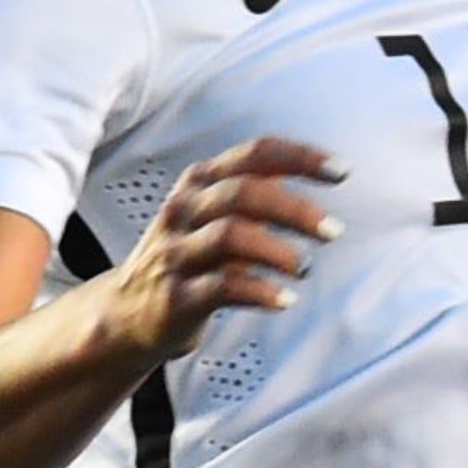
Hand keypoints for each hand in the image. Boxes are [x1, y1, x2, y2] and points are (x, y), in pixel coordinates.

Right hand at [105, 137, 344, 365]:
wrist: (126, 314)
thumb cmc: (185, 258)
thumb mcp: (212, 214)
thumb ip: (256, 192)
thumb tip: (313, 169)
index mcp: (200, 182)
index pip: (256, 154)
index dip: (301, 157)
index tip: (341, 171)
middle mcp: (185, 210)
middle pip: (244, 193)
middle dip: (296, 209)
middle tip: (333, 231)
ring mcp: (177, 253)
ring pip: (230, 235)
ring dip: (277, 251)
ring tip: (304, 267)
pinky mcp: (176, 296)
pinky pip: (223, 287)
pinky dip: (260, 292)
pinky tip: (285, 299)